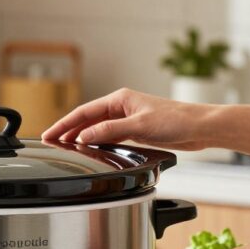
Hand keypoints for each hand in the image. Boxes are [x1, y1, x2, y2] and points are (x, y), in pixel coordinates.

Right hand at [41, 88, 214, 149]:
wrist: (200, 128)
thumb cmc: (176, 120)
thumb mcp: (138, 126)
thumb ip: (109, 131)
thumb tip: (84, 136)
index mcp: (120, 99)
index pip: (84, 112)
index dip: (65, 123)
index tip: (49, 133)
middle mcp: (123, 107)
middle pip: (88, 119)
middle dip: (69, 130)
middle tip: (50, 142)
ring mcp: (129, 119)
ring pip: (98, 128)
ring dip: (82, 137)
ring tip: (65, 147)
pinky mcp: (137, 131)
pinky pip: (110, 136)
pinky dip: (97, 142)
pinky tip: (91, 150)